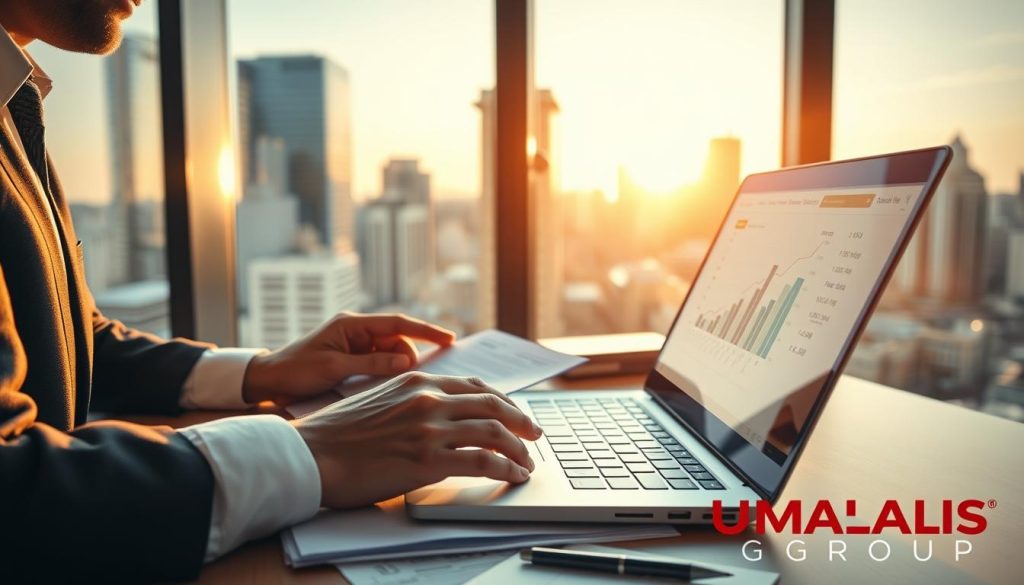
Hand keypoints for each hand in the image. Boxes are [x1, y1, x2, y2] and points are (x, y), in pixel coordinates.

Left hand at [242, 312, 454, 403]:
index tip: (450, 338)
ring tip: (394, 389)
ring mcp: (355, 344)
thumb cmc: (296, 371)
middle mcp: (356, 330)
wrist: (268, 380)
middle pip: (397, 340)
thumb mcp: (334, 369)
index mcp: (351, 324)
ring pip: (390, 354)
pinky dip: (386, 373)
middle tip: (413, 381)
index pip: (397, 323)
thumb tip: (406, 363)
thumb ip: (371, 364)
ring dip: (396, 369)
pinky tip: (387, 388)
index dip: (425, 331)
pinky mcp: (352, 358)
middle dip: (408, 358)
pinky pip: (378, 363)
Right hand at [292, 372, 542, 507]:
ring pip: (495, 431)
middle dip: (521, 422)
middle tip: (533, 436)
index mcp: (417, 380)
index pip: (474, 386)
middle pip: (493, 404)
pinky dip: (506, 468)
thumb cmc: (337, 434)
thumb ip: (410, 401)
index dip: (502, 400)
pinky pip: (483, 461)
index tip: (514, 413)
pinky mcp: (429, 459)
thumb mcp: (379, 399)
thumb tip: (434, 413)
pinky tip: (513, 476)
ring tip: (526, 462)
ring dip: (518, 449)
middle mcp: (429, 398)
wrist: (309, 454)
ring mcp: (430, 427)